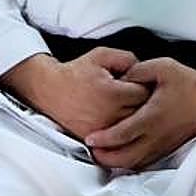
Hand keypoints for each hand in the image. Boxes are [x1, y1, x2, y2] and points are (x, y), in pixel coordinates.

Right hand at [0, 48, 149, 139]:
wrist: (50, 89)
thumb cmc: (75, 73)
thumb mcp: (101, 55)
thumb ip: (126, 58)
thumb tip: (143, 68)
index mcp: (113, 94)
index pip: (144, 93)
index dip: (143, 86)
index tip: (137, 83)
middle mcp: (109, 115)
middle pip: (142, 113)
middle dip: (141, 103)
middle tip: (132, 95)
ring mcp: (102, 130)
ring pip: (131, 128)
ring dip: (132, 118)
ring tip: (123, 106)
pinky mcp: (94, 139)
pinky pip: (116, 138)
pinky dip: (119, 130)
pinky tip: (114, 117)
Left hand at [84, 58, 195, 170]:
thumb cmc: (188, 82)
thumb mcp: (161, 66)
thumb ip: (137, 71)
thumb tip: (119, 78)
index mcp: (153, 116)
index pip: (123, 134)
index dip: (104, 139)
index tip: (90, 139)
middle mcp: (158, 134)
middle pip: (127, 157)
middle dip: (106, 158)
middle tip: (92, 152)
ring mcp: (164, 144)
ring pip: (137, 162)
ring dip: (118, 162)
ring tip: (102, 156)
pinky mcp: (168, 147)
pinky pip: (147, 161)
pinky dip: (131, 162)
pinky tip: (122, 156)